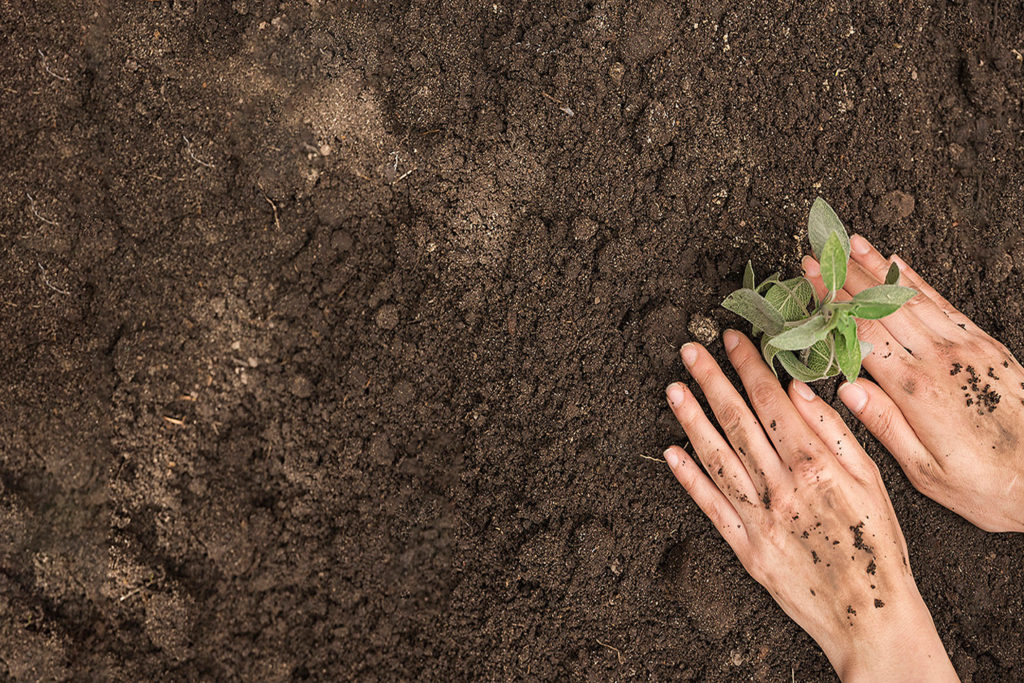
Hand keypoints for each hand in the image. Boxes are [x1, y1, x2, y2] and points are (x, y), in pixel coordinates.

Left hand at [663, 331, 956, 680]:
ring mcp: (759, 519)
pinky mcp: (745, 549)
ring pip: (718, 458)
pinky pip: (710, 507)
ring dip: (691, 420)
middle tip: (689, 350)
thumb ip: (835, 433)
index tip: (732, 338)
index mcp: (816, 466)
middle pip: (738, 422)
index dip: (749, 367)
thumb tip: (798, 390)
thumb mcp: (872, 481)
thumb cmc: (878, 546)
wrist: (871, 617)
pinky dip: (689, 478)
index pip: (772, 402)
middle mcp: (782, 488)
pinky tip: (670, 451)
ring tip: (672, 388)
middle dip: (712, 380)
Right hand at [802, 234, 1023, 532]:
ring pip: (912, 298)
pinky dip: (917, 282)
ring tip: (854, 243)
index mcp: (918, 391)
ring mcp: (966, 348)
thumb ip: (886, 426)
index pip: (863, 334)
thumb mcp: (927, 473)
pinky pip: (944, 304)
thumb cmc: (987, 486)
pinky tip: (900, 265)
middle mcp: (940, 360)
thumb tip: (845, 389)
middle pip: (883, 308)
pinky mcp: (986, 346)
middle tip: (821, 253)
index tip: (811, 279)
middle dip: (847, 277)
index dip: (834, 302)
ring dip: (879, 268)